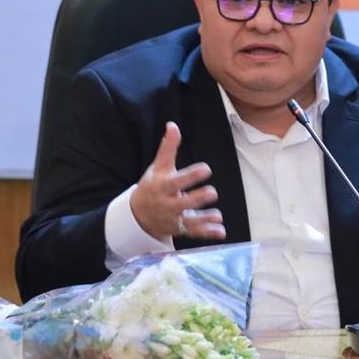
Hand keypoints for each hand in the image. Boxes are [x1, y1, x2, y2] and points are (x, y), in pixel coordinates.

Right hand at [129, 122, 225, 241]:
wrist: (137, 215)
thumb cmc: (152, 186)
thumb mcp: (158, 166)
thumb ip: (167, 148)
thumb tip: (173, 125)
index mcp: (162, 187)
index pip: (176, 182)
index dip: (190, 176)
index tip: (206, 169)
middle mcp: (167, 204)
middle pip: (182, 204)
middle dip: (197, 199)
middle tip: (212, 192)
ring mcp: (173, 219)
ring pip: (188, 221)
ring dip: (203, 219)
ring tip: (217, 216)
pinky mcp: (179, 229)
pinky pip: (193, 233)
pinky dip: (207, 233)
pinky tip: (221, 231)